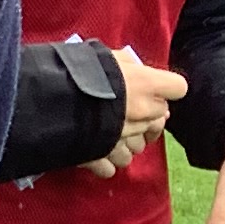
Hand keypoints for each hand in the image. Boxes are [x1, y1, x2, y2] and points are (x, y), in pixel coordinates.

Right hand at [83, 47, 185, 177]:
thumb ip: (126, 63)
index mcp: (145, 84)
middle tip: (125, 110)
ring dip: (126, 143)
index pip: (178, 87)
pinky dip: (104, 162)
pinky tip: (95, 152)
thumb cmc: (76, 72)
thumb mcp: (103, 56)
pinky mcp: (103, 158)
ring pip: (137, 148)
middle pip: (158, 119)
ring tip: (107, 133)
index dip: (166, 88)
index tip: (152, 89)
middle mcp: (141, 113)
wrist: (47, 99)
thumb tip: (135, 68)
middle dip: (146, 117)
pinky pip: (112, 167)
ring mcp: (124, 139)